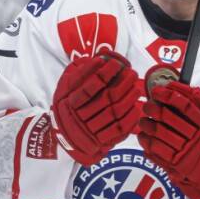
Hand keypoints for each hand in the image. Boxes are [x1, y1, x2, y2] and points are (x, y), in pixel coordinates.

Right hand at [52, 51, 139, 165]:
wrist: (67, 138)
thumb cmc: (68, 108)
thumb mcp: (63, 90)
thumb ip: (74, 75)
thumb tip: (92, 59)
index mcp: (68, 103)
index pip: (88, 88)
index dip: (102, 74)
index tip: (114, 62)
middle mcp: (78, 117)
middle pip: (105, 98)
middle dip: (122, 83)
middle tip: (131, 72)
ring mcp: (91, 130)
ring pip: (115, 112)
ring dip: (129, 98)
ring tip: (136, 87)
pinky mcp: (102, 140)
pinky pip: (120, 128)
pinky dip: (130, 116)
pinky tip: (136, 106)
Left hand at [139, 81, 199, 198]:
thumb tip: (183, 87)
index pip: (185, 105)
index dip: (168, 95)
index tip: (157, 91)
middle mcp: (196, 137)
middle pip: (166, 116)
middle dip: (151, 107)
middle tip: (148, 105)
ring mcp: (185, 150)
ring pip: (156, 130)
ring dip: (145, 123)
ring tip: (144, 121)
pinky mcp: (175, 163)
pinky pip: (153, 147)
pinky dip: (145, 139)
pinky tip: (145, 136)